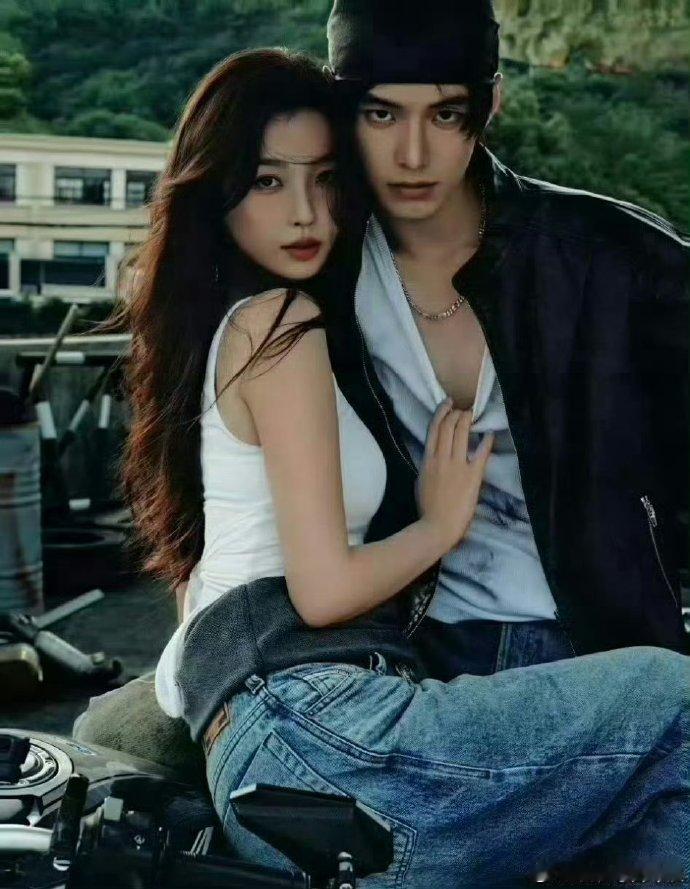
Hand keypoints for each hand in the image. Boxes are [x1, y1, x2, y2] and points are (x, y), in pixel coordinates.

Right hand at [417, 398, 494, 553]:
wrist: (437, 527)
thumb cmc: (427, 509)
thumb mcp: (421, 481)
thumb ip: (428, 466)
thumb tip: (433, 455)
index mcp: (427, 460)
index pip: (434, 429)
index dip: (442, 412)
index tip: (448, 404)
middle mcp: (441, 458)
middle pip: (448, 426)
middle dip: (457, 413)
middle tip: (464, 409)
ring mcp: (457, 466)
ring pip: (462, 433)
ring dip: (468, 420)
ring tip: (473, 414)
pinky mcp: (472, 476)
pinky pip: (481, 453)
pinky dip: (486, 441)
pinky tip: (490, 433)